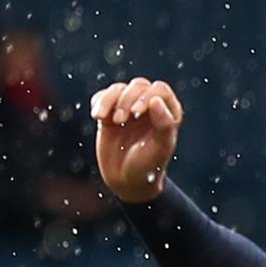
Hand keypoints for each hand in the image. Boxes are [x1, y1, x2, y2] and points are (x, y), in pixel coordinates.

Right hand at [91, 76, 184, 202]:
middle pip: (138, 86)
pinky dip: (99, 102)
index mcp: (168, 113)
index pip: (159, 90)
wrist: (126, 180)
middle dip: (126, 99)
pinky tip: (98, 117)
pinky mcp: (110, 114)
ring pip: (119, 89)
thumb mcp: (160, 147)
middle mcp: (150, 107)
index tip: (137, 112)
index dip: (147, 96)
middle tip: (120, 120)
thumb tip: (156, 100)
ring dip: (109, 100)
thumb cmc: (148, 165)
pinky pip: (102, 97)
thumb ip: (164, 124)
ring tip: (104, 119)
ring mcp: (129, 109)